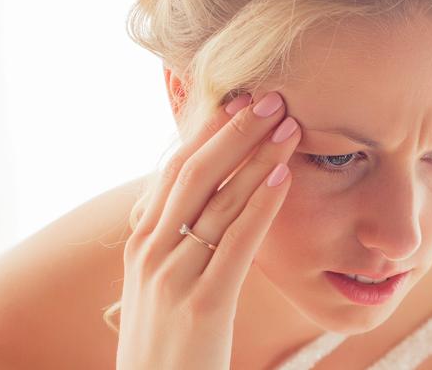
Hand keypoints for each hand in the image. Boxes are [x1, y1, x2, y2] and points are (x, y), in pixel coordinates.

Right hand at [115, 91, 300, 369]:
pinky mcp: (202, 305)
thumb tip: (213, 194)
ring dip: (258, 158)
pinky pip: (235, 243)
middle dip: (236, 131)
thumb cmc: (168, 332)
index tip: (242, 100)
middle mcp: (151, 249)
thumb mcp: (160, 277)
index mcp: (142, 238)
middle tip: (273, 99)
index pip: (176, 168)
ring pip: (219, 201)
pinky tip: (283, 178)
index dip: (210, 130)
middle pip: (196, 173)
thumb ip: (178, 234)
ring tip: (290, 127)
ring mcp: (172, 276)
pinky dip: (260, 205)